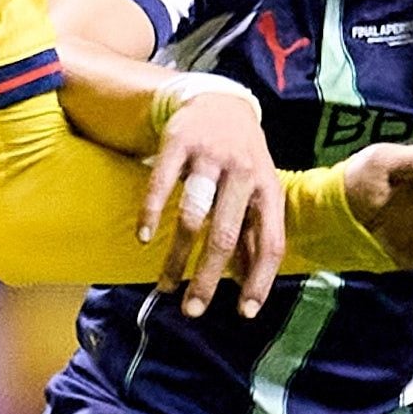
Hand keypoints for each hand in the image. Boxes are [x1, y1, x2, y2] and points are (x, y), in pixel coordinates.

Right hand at [142, 82, 288, 318]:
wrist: (220, 100)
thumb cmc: (242, 158)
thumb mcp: (258, 191)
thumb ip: (253, 233)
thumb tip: (248, 285)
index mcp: (268, 189)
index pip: (270, 242)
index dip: (260, 280)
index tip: (245, 313)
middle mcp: (243, 173)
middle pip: (225, 236)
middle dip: (208, 279)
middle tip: (192, 310)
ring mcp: (210, 157)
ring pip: (192, 216)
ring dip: (177, 256)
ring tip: (166, 284)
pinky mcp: (179, 143)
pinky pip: (161, 183)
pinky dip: (150, 213)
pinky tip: (142, 237)